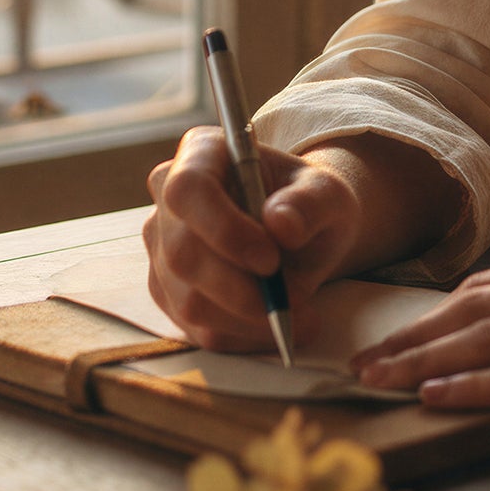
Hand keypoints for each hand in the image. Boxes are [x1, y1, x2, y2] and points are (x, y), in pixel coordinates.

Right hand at [144, 127, 361, 351]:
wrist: (304, 231)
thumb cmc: (310, 202)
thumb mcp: (327, 193)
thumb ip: (310, 202)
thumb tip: (280, 223)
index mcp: (201, 154)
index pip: (189, 189)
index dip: (223, 228)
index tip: (270, 259)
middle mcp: (169, 199)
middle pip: (182, 253)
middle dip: (240, 289)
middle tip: (294, 298)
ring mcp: (162, 249)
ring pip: (188, 300)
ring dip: (248, 319)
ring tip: (300, 314)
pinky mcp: (170, 294)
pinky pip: (198, 329)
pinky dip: (244, 336)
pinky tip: (280, 326)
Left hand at [353, 242, 489, 419]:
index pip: (487, 285)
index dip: (434, 313)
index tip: (395, 335)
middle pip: (470, 307)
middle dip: (409, 335)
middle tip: (360, 363)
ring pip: (483, 337)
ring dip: (421, 360)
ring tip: (376, 381)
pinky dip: (470, 384)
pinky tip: (435, 395)